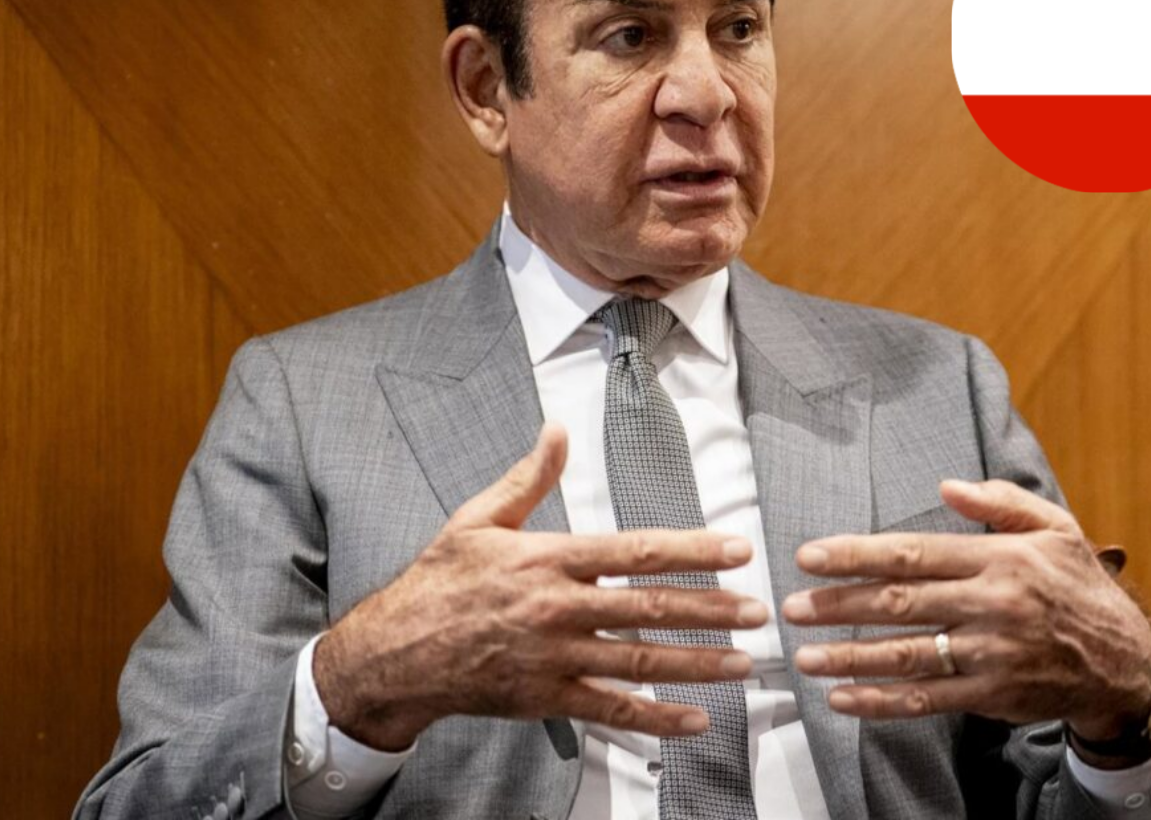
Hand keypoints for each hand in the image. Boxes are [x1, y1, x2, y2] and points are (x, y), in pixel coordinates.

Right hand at [312, 423, 768, 750]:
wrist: (395, 651)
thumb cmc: (439, 582)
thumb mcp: (479, 519)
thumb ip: (528, 478)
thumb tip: (557, 432)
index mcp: (548, 559)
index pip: (634, 551)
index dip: (691, 550)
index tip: (735, 550)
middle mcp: (557, 609)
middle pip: (649, 609)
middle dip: (710, 610)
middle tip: (756, 610)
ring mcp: (553, 659)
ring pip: (638, 663)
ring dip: (695, 664)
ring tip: (740, 662)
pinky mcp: (545, 699)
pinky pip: (609, 711)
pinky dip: (654, 719)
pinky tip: (692, 719)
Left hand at [781, 479, 1150, 743]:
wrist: (1125, 659)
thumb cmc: (1079, 586)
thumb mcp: (1055, 528)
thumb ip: (1000, 502)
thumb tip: (947, 486)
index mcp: (998, 559)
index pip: (912, 554)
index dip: (856, 555)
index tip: (810, 556)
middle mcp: (990, 605)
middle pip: (899, 604)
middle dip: (838, 606)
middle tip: (791, 607)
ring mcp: (990, 653)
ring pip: (907, 655)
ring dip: (849, 657)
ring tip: (805, 657)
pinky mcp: (991, 694)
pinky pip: (927, 700)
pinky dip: (881, 702)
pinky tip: (843, 699)